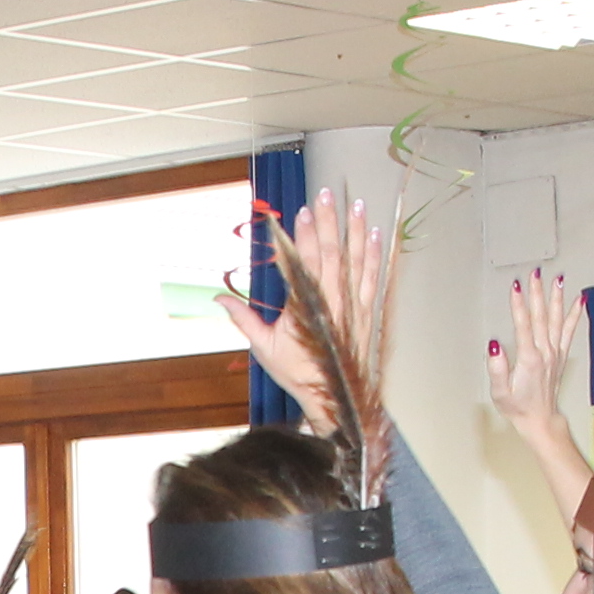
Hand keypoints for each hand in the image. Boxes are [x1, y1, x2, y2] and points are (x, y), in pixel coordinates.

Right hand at [216, 197, 388, 431]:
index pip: (304, 264)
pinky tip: (375, 235)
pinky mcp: (366, 312)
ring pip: (356, 261)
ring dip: (356, 231)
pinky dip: (374, 255)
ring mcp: (353, 306)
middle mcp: (333, 302)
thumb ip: (243, 320)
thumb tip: (217, 299)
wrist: (334, 398)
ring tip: (356, 205)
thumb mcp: (264, 348)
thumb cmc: (296, 374)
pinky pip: (372, 278)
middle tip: (325, 195)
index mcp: (306, 308)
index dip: (302, 237)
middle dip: (328, 222)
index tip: (300, 212)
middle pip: (331, 254)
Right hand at [487, 266, 578, 435]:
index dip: (519, 304)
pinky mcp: (561, 355)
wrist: (539, 418)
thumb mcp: (500, 392)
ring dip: (557, 298)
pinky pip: (570, 330)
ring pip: (557, 319)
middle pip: (541, 317)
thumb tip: (494, 346)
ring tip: (558, 280)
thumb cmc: (518, 407)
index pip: (523, 325)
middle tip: (535, 274)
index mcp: (529, 359)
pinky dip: (575, 314)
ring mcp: (555, 352)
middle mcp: (545, 352)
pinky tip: (579, 301)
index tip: (516, 286)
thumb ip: (497, 368)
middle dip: (537, 293)